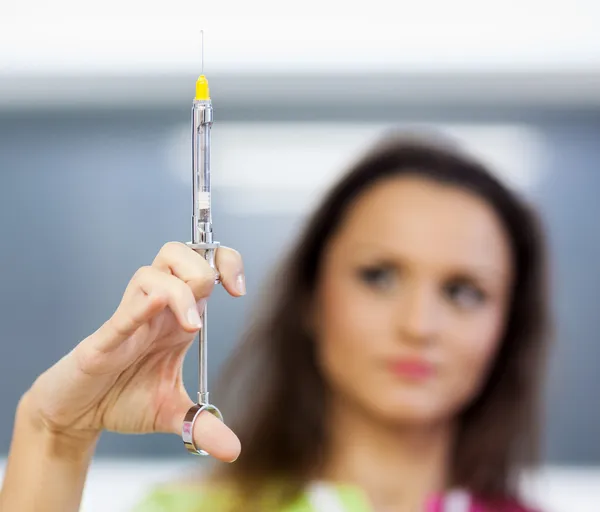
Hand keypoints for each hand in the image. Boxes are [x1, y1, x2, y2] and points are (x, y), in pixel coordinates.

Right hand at [23, 242, 244, 461]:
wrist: (79, 413)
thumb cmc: (123, 398)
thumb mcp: (173, 413)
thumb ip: (204, 424)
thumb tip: (234, 450)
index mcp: (178, 316)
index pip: (203, 265)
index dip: (225, 264)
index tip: (239, 291)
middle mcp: (156, 309)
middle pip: (178, 253)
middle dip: (204, 268)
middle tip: (219, 297)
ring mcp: (130, 319)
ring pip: (152, 272)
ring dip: (178, 291)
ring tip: (192, 327)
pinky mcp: (104, 339)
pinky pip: (124, 313)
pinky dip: (142, 307)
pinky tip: (155, 307)